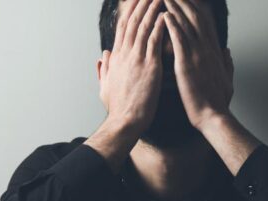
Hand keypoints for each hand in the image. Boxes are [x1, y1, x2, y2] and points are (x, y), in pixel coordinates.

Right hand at [99, 0, 167, 130]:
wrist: (124, 122)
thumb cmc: (118, 108)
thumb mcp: (105, 86)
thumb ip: (103, 70)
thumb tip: (103, 56)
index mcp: (116, 58)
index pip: (121, 28)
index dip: (128, 11)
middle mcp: (124, 54)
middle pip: (131, 21)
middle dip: (140, 3)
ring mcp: (136, 59)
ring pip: (143, 26)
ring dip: (151, 8)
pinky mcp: (149, 66)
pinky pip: (154, 40)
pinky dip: (159, 25)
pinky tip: (165, 14)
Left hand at [163, 0, 233, 130]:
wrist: (213, 117)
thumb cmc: (218, 102)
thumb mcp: (227, 79)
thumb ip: (227, 63)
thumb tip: (227, 51)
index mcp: (213, 52)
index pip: (205, 23)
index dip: (196, 7)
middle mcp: (206, 49)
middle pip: (195, 17)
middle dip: (184, 1)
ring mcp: (198, 56)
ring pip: (186, 24)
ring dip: (176, 7)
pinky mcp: (187, 65)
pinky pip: (179, 41)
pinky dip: (172, 26)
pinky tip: (165, 15)